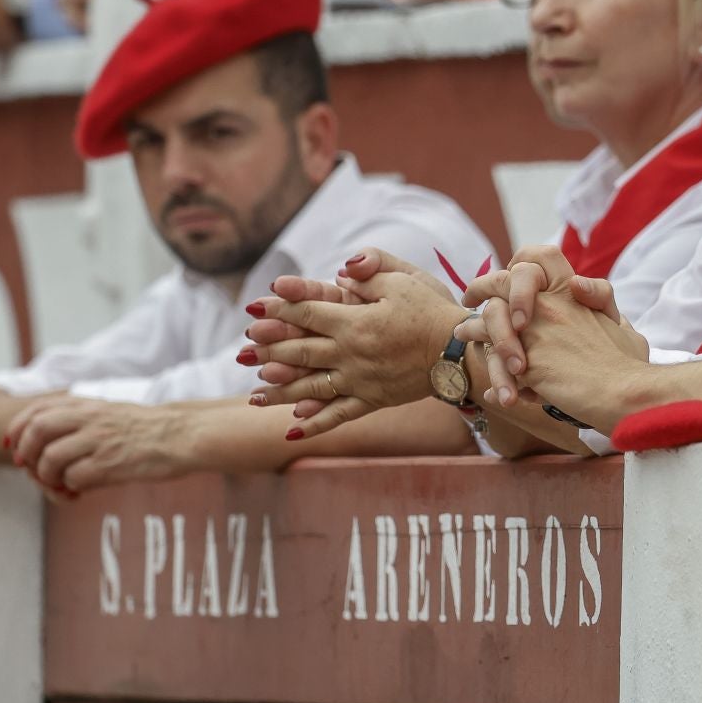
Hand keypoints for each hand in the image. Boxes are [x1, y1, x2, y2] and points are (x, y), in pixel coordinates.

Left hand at [7, 395, 190, 494]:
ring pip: (51, 459)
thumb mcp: (111, 412)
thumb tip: (47, 438)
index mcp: (88, 405)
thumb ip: (81, 419)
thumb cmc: (149, 429)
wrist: (184, 436)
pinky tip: (80, 493)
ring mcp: (100, 441)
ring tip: (62, 485)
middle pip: (37, 431)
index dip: (17, 428)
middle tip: (32, 469)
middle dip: (27, 454)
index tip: (13, 446)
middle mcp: (90, 419)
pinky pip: (74, 479)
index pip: (37, 410)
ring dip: (48, 477)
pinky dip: (70, 489)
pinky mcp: (110, 465)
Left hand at [244, 262, 468, 436]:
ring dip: (279, 392)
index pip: (307, 313)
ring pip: (310, 387)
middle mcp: (350, 355)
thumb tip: (340, 273)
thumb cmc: (433, 311)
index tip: (254, 307)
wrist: (460, 353)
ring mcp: (359, 381)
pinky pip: (338, 415)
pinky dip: (315, 424)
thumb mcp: (404, 280)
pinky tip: (292, 431)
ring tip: (253, 397)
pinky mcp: (372, 400)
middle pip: (300, 351)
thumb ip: (370, 272)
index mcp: (355, 322)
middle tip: (241, 352)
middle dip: (267, 351)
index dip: (279, 308)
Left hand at [459, 247, 645, 408]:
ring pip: (490, 316)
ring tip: (463, 330)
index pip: (540, 257)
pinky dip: (485, 360)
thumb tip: (581, 288)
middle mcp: (549, 304)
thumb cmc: (628, 363)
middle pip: (504, 280)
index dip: (521, 263)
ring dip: (474, 324)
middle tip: (472, 296)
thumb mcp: (623, 324)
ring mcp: (535, 331)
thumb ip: (601, 305)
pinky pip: (493, 353)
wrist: (623, 391)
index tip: (511, 275)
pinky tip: (478, 366)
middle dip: (483, 285)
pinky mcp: (526, 362)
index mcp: (572, 292)